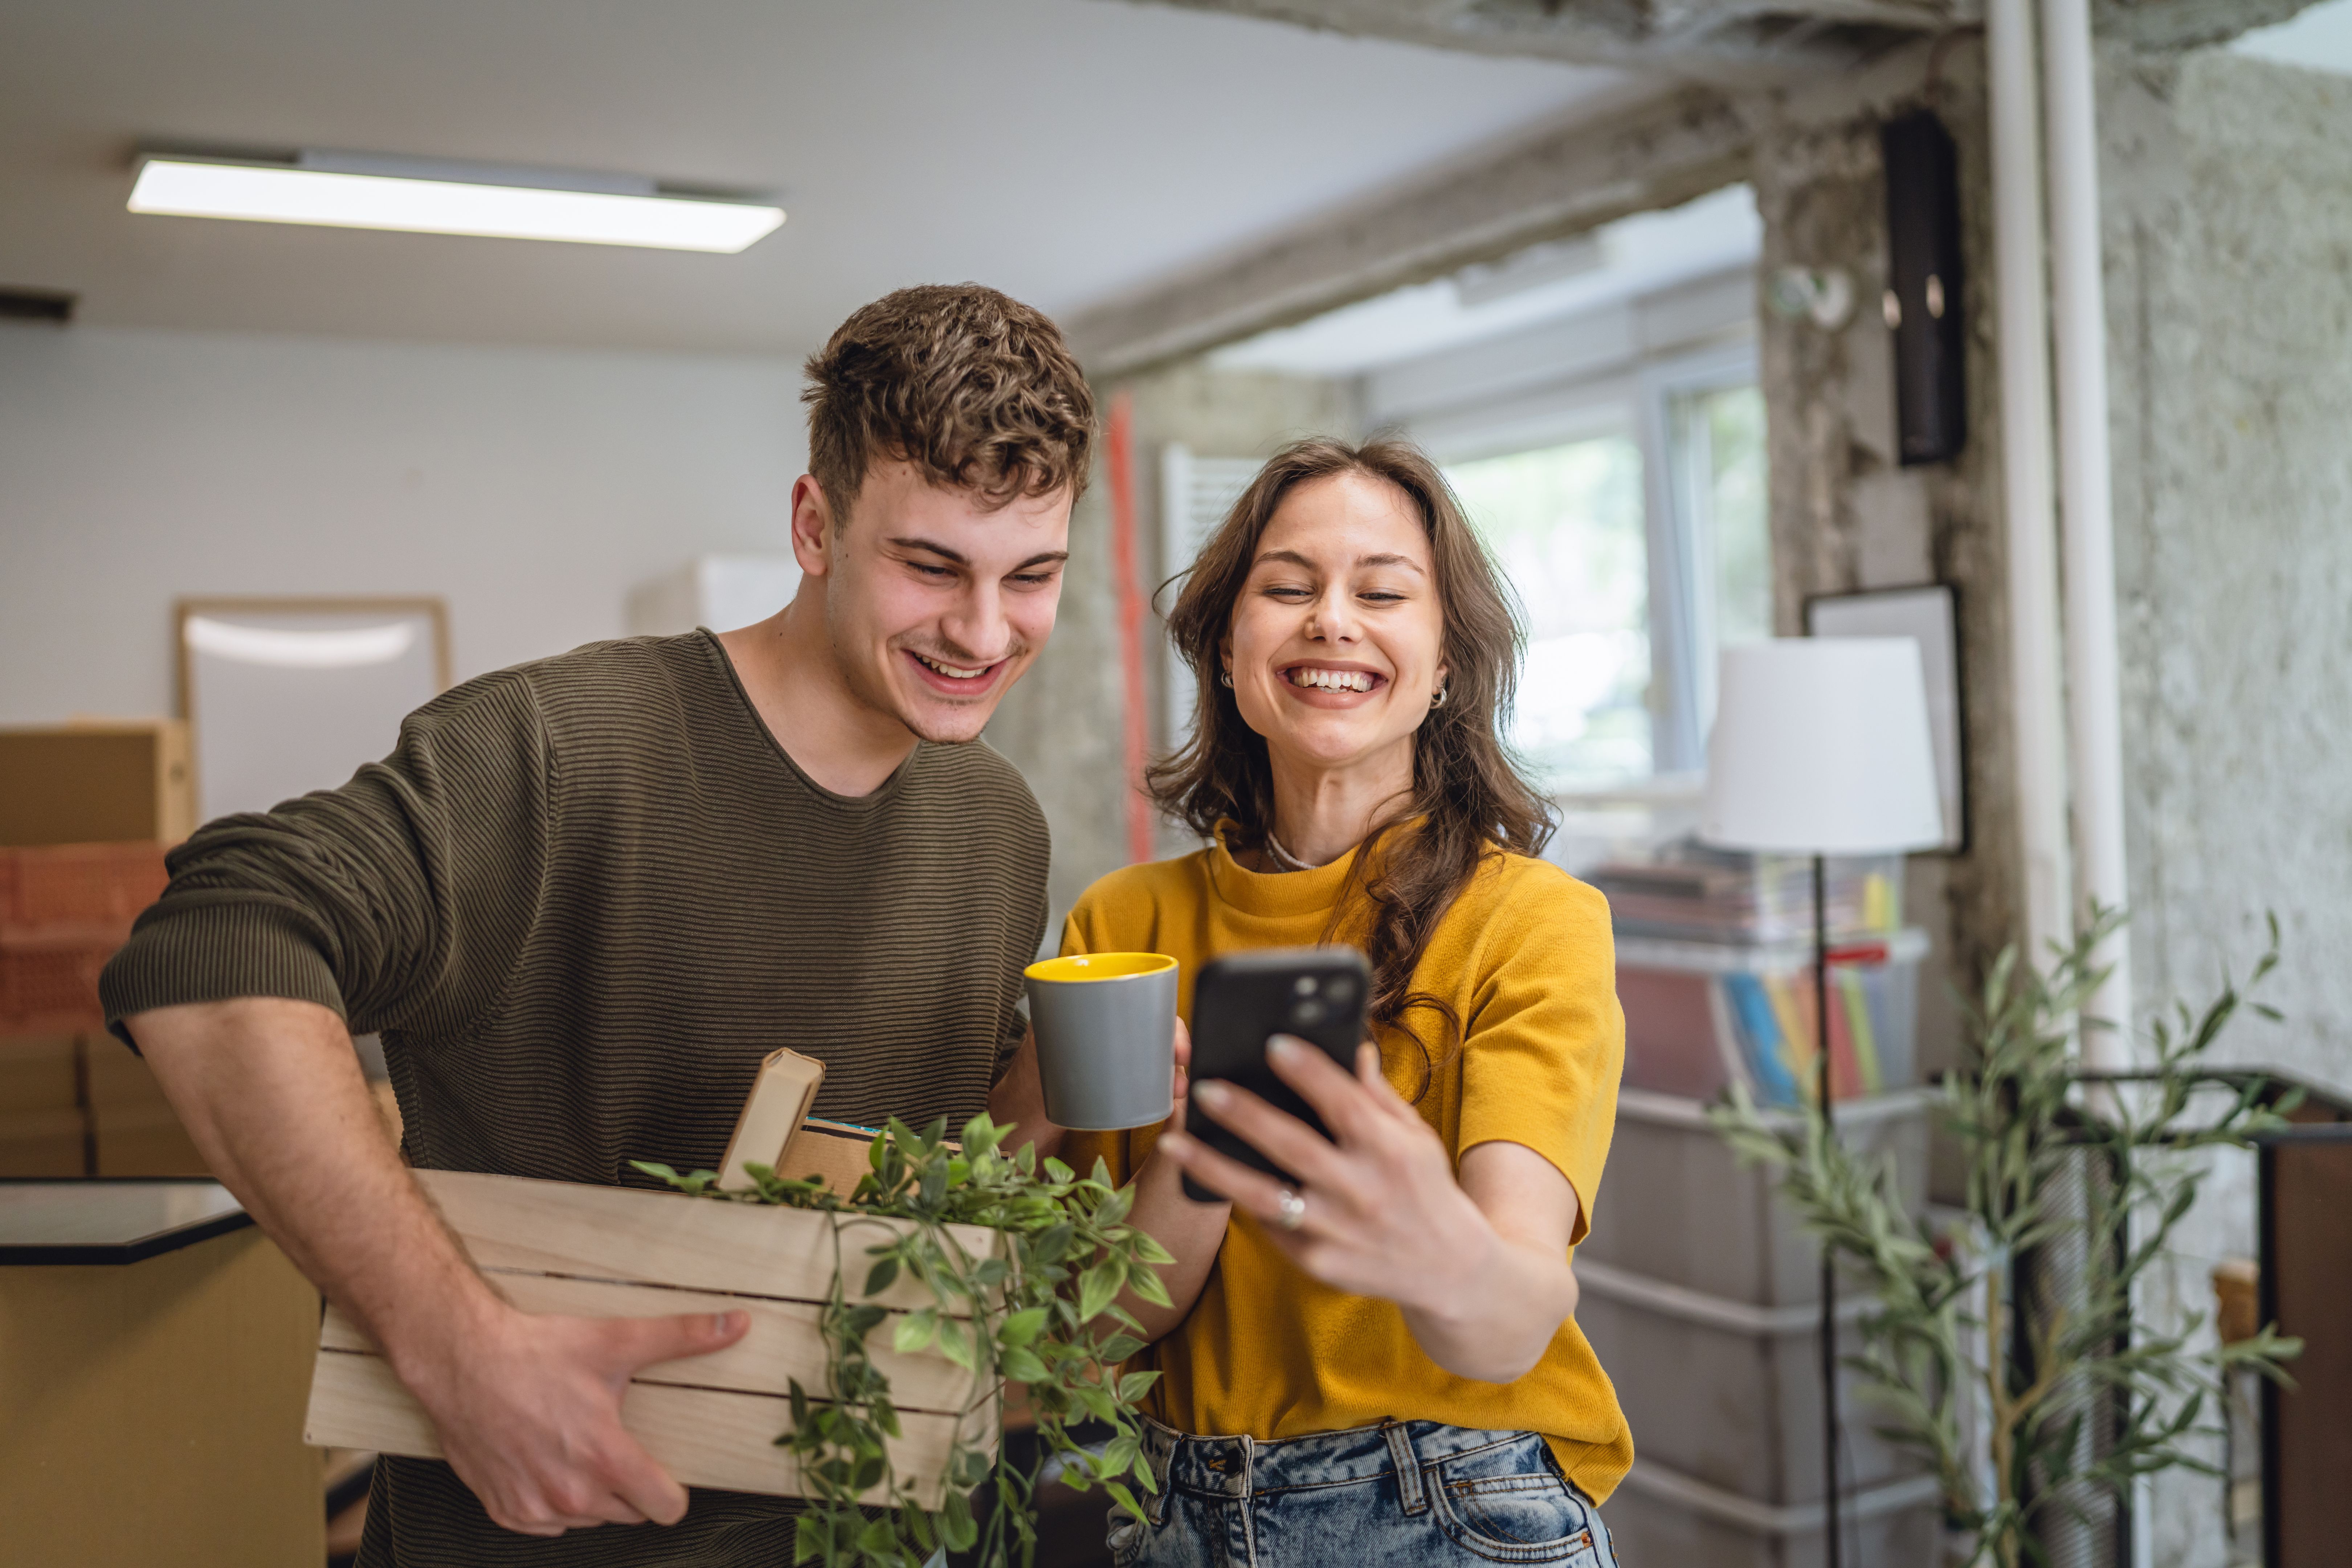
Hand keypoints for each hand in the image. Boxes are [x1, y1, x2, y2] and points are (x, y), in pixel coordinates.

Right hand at [397, 1302, 748, 1535]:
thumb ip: (682, 1337)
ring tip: (574, 1445)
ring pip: (587, 1518)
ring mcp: (535, 1508)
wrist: (464, 1362)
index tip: (662, 1470)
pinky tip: (544, 1461)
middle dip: (627, 1484)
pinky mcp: (504, 1511)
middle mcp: (571, 1494)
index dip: (672, 1490)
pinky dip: (551, 1500)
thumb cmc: (538, 1353)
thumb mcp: (617, 1341)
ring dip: (589, 1492)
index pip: (665, 1508)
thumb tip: (736, 1323)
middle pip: (628, 1513)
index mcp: (605, 1459)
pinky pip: (546, 1523)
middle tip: (609, 1442)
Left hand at [1159, 1036, 1492, 1314]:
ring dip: (1213, 1166)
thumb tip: (1352, 1043)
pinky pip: (1268, 1225)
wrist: (1448, 1270)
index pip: (1344, 1103)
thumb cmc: (1425, 1188)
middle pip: (1293, 1147)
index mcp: (1390, 1151)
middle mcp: (1362, 1191)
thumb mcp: (1415, 1136)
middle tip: (1203, 1087)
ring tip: (1172, 1141)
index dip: (1309, 1071)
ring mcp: (1336, 1231)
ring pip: (1262, 1195)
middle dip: (1245, 1114)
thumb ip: (1377, 1094)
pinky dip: (1237, 1199)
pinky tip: (1208, 1175)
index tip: (1274, 1042)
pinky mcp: (1317, 1262)